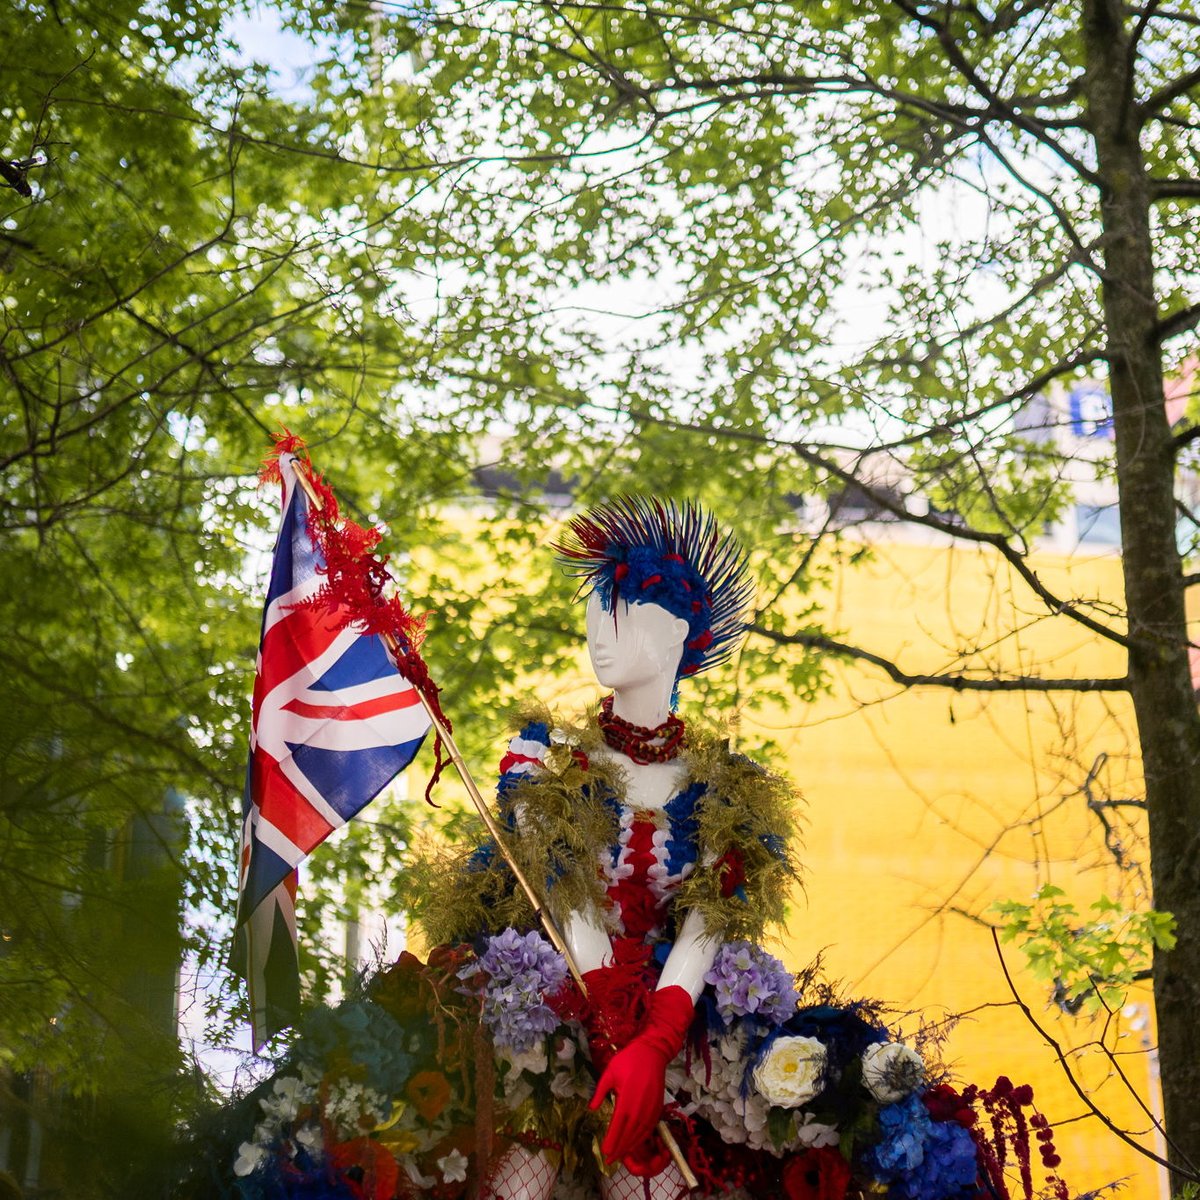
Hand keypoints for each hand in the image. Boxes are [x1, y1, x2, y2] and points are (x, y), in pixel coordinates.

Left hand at [588, 985, 692, 1164]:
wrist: (652, 1053)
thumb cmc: (628, 1060)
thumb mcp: (609, 1072)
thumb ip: (600, 1092)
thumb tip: (591, 1108)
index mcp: (626, 1100)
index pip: (617, 1127)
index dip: (611, 1141)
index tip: (604, 1152)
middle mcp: (639, 1109)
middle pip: (628, 1135)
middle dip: (619, 1149)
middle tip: (610, 1160)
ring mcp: (650, 1110)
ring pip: (640, 1134)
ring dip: (630, 1146)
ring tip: (621, 1155)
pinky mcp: (657, 1108)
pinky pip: (649, 1128)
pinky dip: (642, 1138)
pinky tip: (636, 1143)